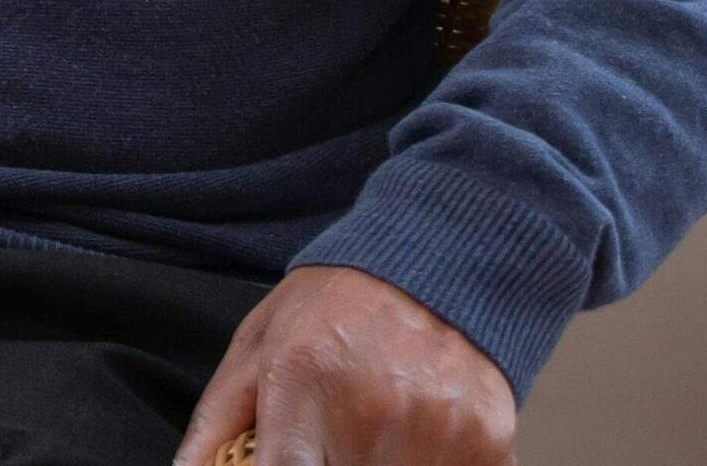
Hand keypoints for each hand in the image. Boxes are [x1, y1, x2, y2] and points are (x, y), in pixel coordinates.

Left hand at [174, 265, 516, 465]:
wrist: (435, 261)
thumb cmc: (334, 306)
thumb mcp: (261, 340)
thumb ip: (220, 417)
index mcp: (302, 382)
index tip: (285, 462)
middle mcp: (370, 410)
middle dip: (331, 461)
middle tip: (331, 436)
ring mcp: (434, 430)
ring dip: (380, 463)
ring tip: (377, 424)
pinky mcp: (487, 443)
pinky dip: (431, 463)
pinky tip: (421, 430)